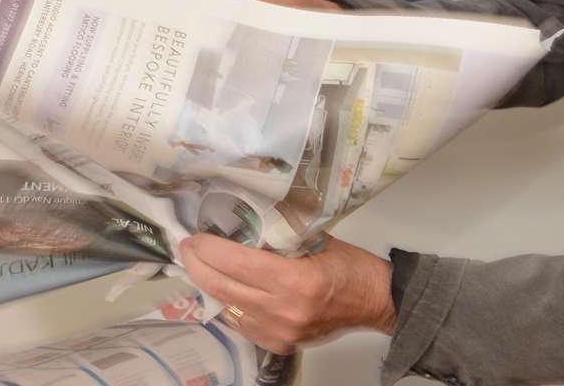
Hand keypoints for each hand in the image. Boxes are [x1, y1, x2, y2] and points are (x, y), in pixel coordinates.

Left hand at [177, 234, 396, 352]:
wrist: (376, 301)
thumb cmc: (350, 266)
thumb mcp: (315, 239)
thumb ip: (279, 235)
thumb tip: (242, 220)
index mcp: (295, 281)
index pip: (237, 264)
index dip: (209, 249)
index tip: (195, 237)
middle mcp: (283, 311)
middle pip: (223, 288)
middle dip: (197, 266)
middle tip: (187, 248)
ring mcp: (280, 332)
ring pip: (228, 308)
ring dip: (209, 285)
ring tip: (200, 265)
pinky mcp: (280, 344)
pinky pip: (241, 323)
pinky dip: (229, 303)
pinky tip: (224, 287)